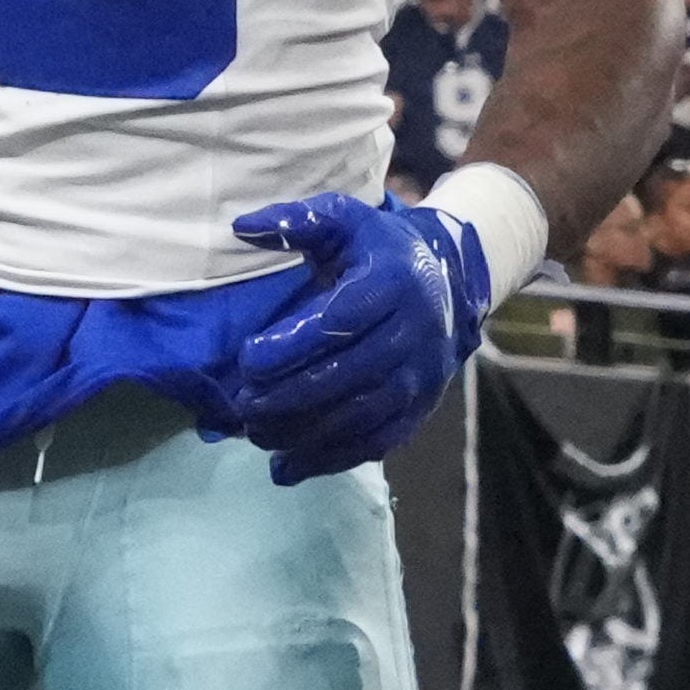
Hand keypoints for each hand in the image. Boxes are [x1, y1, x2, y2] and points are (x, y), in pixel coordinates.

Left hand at [207, 191, 490, 485]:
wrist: (448, 281)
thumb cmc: (377, 251)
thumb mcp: (345, 221)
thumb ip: (296, 221)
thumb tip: (241, 227)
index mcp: (393, 282)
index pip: (342, 321)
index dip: (293, 345)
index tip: (247, 359)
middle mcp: (414, 332)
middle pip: (349, 375)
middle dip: (289, 397)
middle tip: (242, 406)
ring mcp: (420, 376)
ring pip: (361, 416)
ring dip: (304, 434)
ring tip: (256, 434)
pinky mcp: (419, 409)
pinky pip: (375, 443)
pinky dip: (329, 461)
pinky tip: (285, 468)